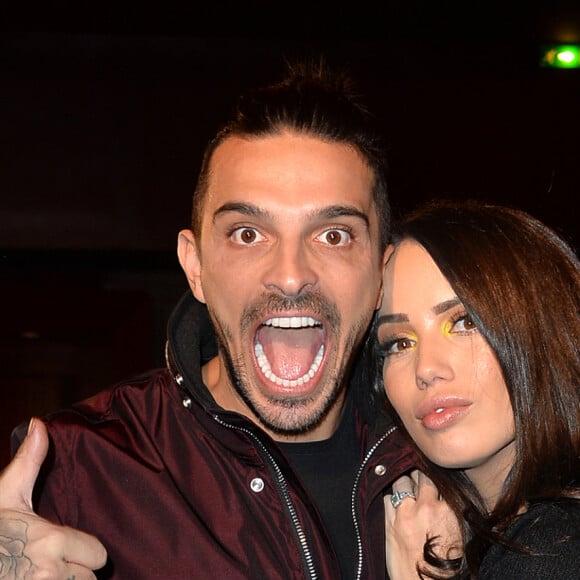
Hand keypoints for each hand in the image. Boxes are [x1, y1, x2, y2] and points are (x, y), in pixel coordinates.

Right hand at [0, 418, 106, 578]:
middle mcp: (50, 573)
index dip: (88, 550)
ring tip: (46, 574)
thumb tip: (38, 423)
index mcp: (51, 541)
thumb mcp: (6, 494)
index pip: (98, 554)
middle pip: (89, 578)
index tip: (73, 546)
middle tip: (59, 562)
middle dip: (78, 570)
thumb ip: (30, 461)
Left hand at [385, 470, 461, 579]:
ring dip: (404, 485)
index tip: (433, 482)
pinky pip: (387, 498)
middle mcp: (428, 507)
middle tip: (419, 483)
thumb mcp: (462, 538)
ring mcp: (407, 513)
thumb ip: (454, 513)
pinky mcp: (390, 522)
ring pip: (402, 482)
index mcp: (451, 511)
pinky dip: (391, 500)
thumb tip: (450, 498)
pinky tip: (395, 507)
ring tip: (406, 492)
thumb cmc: (449, 569)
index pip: (441, 480)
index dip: (436, 479)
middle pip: (421, 475)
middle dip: (419, 477)